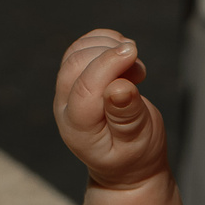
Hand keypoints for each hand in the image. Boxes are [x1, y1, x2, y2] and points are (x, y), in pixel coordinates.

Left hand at [54, 30, 167, 187]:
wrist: (126, 163)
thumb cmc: (135, 155)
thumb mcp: (137, 141)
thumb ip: (127, 115)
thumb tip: (120, 87)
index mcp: (78, 129)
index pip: (84, 87)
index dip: (108, 65)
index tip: (133, 53)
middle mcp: (65, 107)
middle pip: (76, 64)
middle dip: (109, 54)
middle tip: (139, 70)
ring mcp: (67, 91)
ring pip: (77, 51)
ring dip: (107, 46)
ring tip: (135, 69)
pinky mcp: (76, 78)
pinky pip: (82, 47)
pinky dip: (104, 41)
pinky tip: (124, 55)